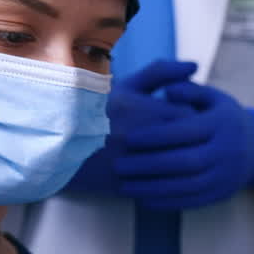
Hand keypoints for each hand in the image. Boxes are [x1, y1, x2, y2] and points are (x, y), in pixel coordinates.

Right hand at [66, 60, 197, 194]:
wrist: (57, 143)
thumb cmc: (96, 108)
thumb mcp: (127, 86)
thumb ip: (162, 73)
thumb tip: (194, 66)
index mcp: (143, 111)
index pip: (191, 115)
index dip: (195, 116)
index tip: (191, 117)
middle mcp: (140, 139)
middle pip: (190, 141)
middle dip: (194, 138)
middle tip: (191, 137)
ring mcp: (133, 165)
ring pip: (179, 166)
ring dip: (183, 160)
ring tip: (178, 153)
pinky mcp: (127, 186)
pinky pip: (162, 187)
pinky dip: (170, 180)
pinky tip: (168, 172)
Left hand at [114, 81, 253, 210]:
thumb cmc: (222, 117)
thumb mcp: (213, 97)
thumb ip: (190, 89)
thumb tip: (168, 90)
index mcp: (223, 124)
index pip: (187, 131)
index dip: (156, 135)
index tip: (127, 138)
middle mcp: (228, 151)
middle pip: (187, 161)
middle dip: (150, 165)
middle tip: (119, 165)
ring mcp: (226, 175)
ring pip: (188, 186)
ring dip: (153, 188)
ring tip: (124, 186)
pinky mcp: (221, 194)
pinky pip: (193, 201)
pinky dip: (167, 202)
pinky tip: (143, 199)